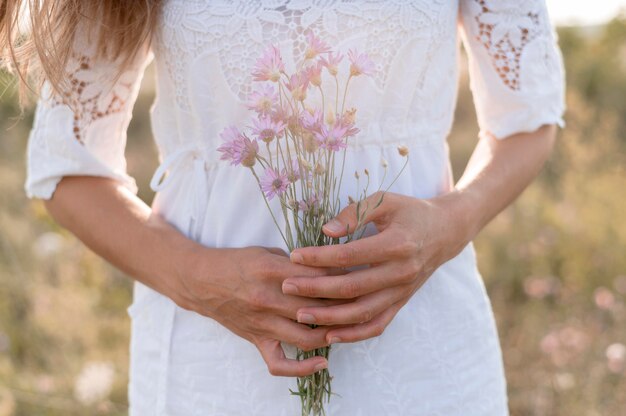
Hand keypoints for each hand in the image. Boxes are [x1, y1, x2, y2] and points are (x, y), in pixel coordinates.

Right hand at [172, 245, 342, 376]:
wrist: (200, 281)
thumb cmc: (235, 262)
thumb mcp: (266, 251)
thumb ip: (295, 262)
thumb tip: (326, 268)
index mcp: (271, 270)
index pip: (317, 277)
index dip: (341, 277)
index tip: (358, 275)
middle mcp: (268, 299)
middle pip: (317, 307)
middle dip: (344, 305)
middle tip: (364, 300)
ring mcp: (262, 323)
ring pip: (307, 336)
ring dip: (332, 333)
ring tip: (349, 327)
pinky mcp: (256, 340)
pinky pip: (279, 363)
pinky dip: (301, 368)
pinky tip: (322, 362)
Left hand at [283, 191, 471, 343]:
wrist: (444, 232)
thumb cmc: (409, 212)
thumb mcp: (385, 201)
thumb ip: (355, 212)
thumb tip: (327, 231)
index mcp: (397, 244)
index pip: (350, 255)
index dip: (320, 257)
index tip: (294, 256)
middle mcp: (401, 272)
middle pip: (352, 288)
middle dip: (316, 289)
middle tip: (286, 287)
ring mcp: (402, 292)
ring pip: (362, 312)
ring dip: (329, 318)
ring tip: (300, 314)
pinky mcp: (401, 303)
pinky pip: (377, 325)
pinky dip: (354, 334)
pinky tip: (329, 334)